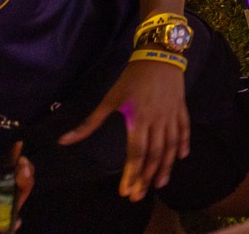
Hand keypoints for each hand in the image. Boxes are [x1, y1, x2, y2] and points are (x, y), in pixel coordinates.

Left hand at [60, 56, 189, 200]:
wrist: (160, 54)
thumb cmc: (132, 77)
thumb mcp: (110, 99)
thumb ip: (90, 123)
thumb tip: (64, 141)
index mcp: (139, 120)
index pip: (136, 153)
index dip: (132, 174)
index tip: (126, 191)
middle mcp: (157, 121)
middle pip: (154, 155)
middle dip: (147, 177)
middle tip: (141, 195)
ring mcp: (171, 116)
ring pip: (171, 146)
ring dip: (166, 166)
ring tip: (160, 183)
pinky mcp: (181, 109)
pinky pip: (184, 130)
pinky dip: (183, 144)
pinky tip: (181, 157)